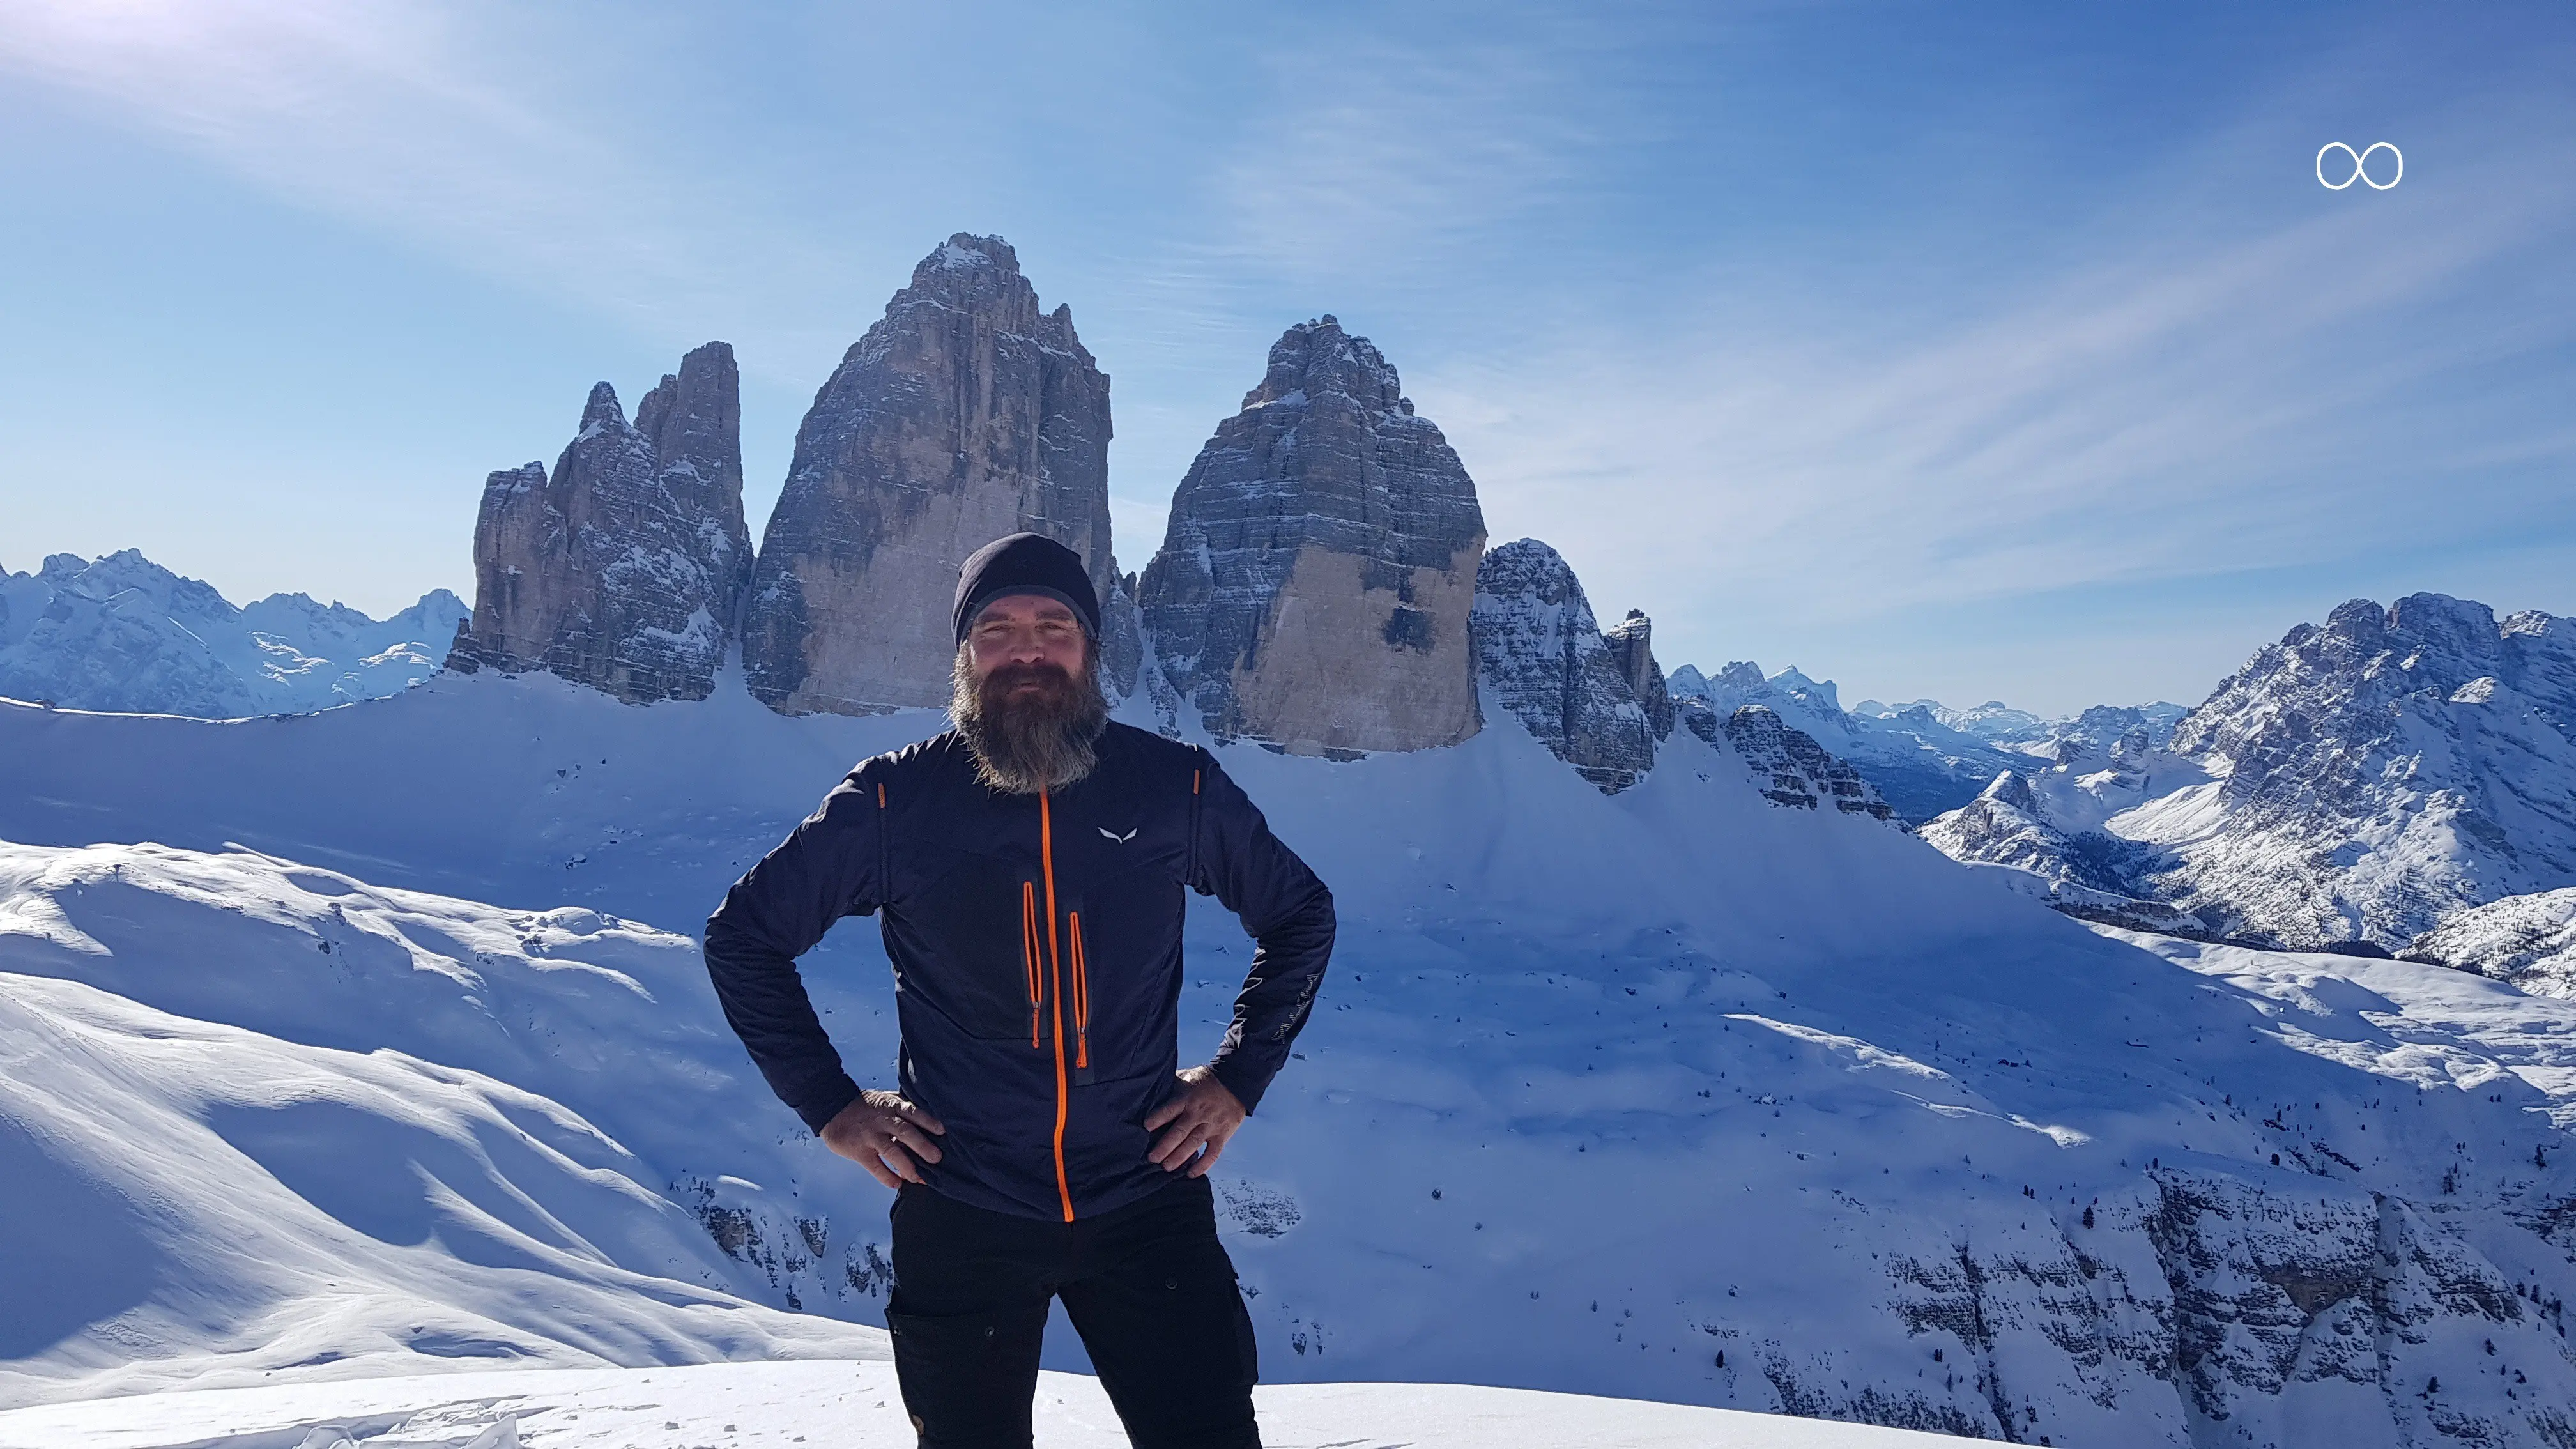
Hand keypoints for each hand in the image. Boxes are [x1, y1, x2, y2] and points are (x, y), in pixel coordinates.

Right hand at [821, 1089, 946, 1189]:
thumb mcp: (885, 1100)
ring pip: (891, 1151)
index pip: (913, 1112)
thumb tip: (929, 1119)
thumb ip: (903, 1109)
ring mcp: (870, 1135)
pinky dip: (887, 1176)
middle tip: (937, 1158)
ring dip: (907, 1166)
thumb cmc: (865, 1106)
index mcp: (892, 1105)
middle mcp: (883, 1120)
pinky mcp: (859, 1150)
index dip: (929, 1121)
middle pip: (906, 1132)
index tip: (943, 1131)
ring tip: (919, 1178)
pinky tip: (898, 1184)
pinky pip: (875, 1166)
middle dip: (923, 1146)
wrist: (832, 1107)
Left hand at [1142, 1065, 1245, 1176]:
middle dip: (1165, 1146)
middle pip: (1179, 1132)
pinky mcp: (1223, 1134)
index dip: (1156, 1119)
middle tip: (1152, 1158)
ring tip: (1166, 1167)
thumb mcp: (1186, 1077)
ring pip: (1194, 1143)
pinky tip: (1191, 1173)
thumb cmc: (1205, 1081)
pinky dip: (1203, 1165)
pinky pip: (1213, 1153)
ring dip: (1179, 1157)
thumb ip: (1171, 1086)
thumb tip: (1150, 1091)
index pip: (1169, 1110)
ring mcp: (1212, 1125)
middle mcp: (1198, 1113)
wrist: (1235, 1082)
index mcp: (1187, 1098)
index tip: (1145, 1129)